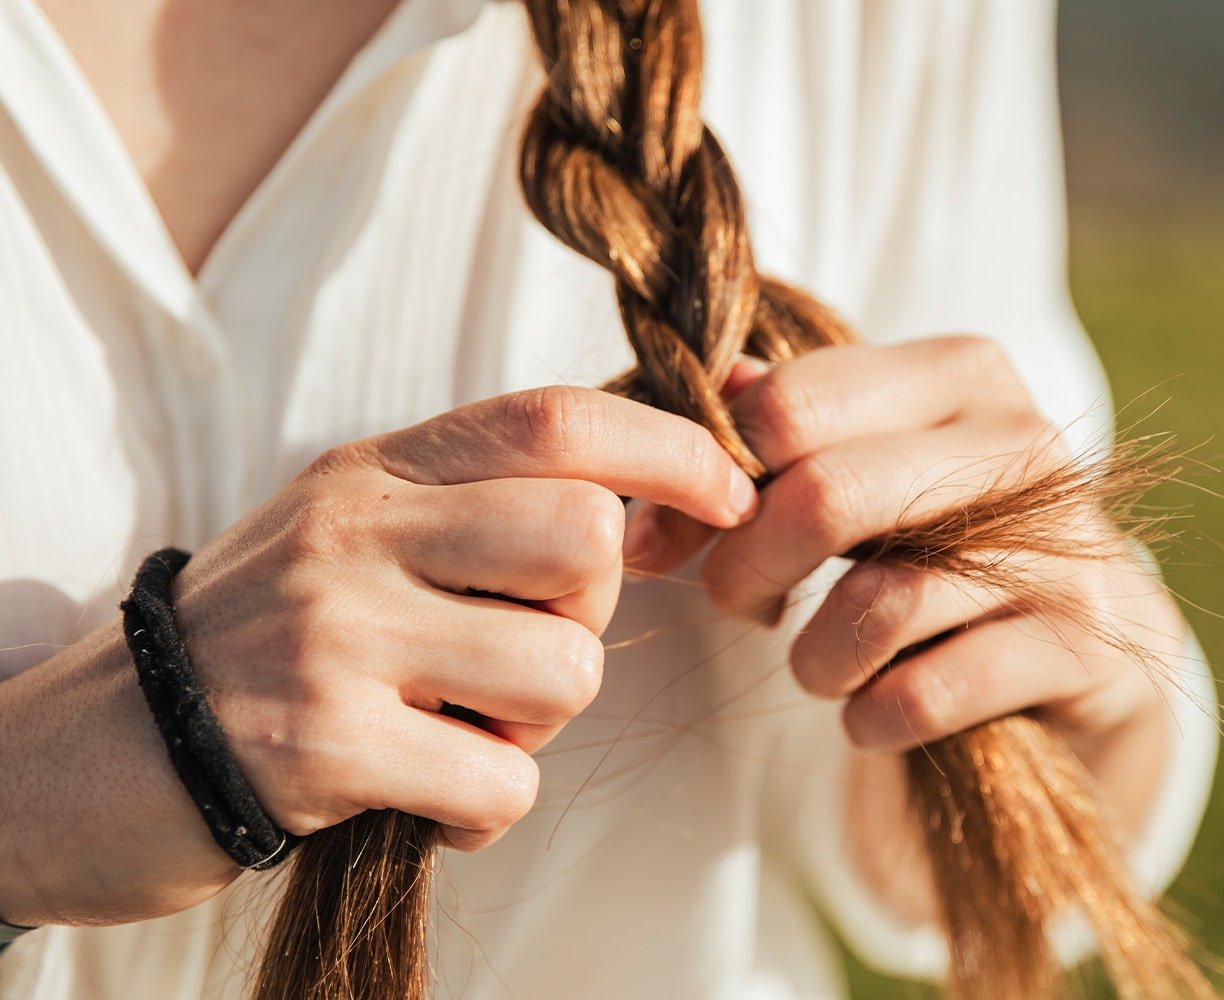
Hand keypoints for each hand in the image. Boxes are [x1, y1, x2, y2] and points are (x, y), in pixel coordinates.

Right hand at [0, 387, 755, 926]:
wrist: (96, 751)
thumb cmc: (260, 639)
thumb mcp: (354, 534)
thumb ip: (475, 508)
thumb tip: (641, 507)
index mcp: (374, 471)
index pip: (555, 421)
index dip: (668, 449)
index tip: (728, 494)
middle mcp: (356, 533)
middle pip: (581, 537)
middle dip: (588, 608)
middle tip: (521, 644)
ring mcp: (338, 635)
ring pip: (561, 669)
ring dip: (535, 721)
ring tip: (456, 724)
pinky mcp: (326, 747)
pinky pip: (504, 780)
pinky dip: (488, 803)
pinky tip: (428, 793)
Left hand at [625, 337, 1183, 833]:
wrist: (1065, 648)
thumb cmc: (930, 543)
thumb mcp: (852, 470)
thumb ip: (769, 437)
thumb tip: (686, 430)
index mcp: (953, 374)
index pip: (790, 404)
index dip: (707, 480)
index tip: (676, 536)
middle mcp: (1019, 441)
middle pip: (826, 496)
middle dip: (746, 569)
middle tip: (739, 602)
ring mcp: (1063, 544)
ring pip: (878, 605)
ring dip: (813, 658)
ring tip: (815, 664)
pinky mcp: (1081, 646)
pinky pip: (925, 694)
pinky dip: (870, 716)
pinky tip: (870, 710)